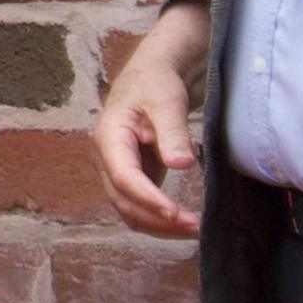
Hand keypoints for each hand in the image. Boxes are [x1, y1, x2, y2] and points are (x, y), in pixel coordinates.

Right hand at [92, 0, 213, 235]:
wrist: (155, 74)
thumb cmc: (157, 82)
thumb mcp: (167, 101)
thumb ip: (172, 132)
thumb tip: (181, 164)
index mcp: (109, 137)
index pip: (124, 177)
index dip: (148, 199)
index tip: (175, 213)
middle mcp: (108, 159)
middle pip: (125, 202)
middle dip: (157, 219)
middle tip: (194, 226)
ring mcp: (119, 170)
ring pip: (131, 210)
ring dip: (159, 225)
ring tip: (194, 228)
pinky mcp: (135, 176)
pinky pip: (142, 206)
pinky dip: (161, 218)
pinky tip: (185, 222)